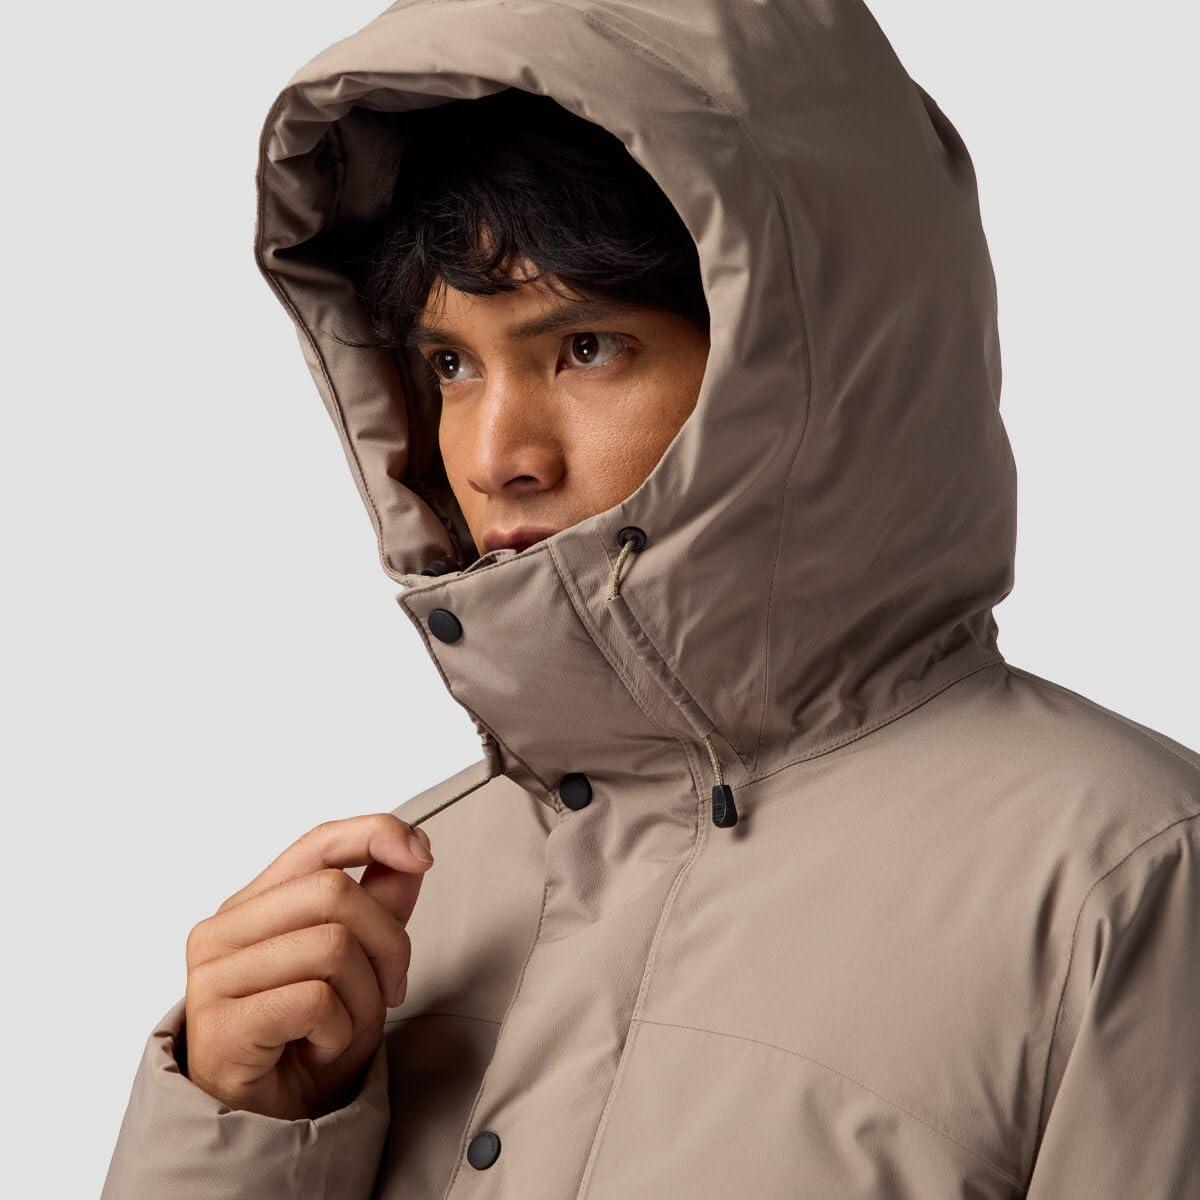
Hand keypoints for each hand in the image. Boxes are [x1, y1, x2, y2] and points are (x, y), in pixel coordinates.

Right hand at [182, 814, 433, 1118]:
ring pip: (332, 947)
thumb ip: (380, 904)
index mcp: (254, 903)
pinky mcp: (220, 1025)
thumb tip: (412, 850)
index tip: (422, 855)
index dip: (375, 834)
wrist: (269, 1124)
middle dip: (388, 942)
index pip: (318, 842)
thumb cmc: (309, 1038)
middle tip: (392, 990)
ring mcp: (214, 976)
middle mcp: (224, 929)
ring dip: (364, 997)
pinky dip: (339, 1030)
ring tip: (344, 1027)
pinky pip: (316, 1001)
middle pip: (335, 892)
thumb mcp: (361, 965)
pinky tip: (319, 1048)